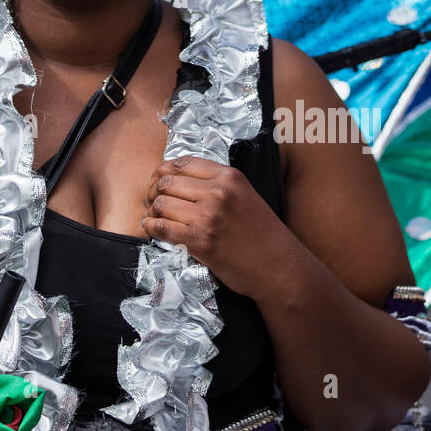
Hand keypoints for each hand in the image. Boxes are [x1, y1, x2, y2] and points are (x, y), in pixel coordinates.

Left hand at [141, 156, 296, 301]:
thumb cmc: (262, 233)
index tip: (159, 181)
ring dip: (152, 210)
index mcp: (229, 176)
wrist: (280, 267)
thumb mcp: (244, 195)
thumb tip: (177, 178)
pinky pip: (161, 227)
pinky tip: (153, 228)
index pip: (182, 163)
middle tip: (152, 200)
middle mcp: (217, 192)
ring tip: (154, 216)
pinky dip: (151, 227)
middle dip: (153, 190)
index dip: (163, 171)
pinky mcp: (200, 241)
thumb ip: (216, 183)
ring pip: (160, 203)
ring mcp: (208, 217)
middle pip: (166, 181)